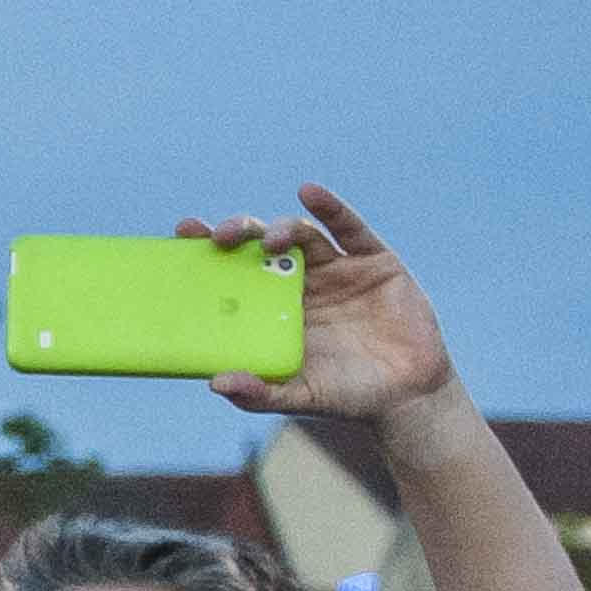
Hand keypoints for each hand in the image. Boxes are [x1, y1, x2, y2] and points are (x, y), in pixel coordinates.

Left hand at [187, 182, 451, 425]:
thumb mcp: (299, 396)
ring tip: (272, 240)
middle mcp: (299, 282)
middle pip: (261, 246)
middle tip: (219, 236)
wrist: (407, 396)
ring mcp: (337, 269)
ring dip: (281, 229)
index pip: (232, 271)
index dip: (207, 250)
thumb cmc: (345, 396)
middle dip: (239, 232)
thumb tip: (216, 384)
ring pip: (301, 235)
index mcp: (271, 308)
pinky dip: (331, 208)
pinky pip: (350, 229)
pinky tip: (310, 193)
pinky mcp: (374, 262)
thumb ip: (260, 393)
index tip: (183, 233)